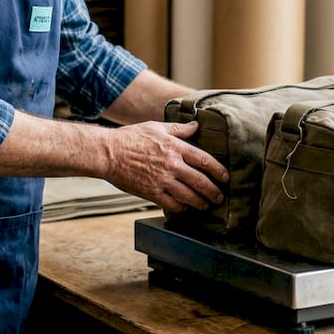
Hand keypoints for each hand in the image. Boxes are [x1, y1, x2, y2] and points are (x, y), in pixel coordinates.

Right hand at [103, 121, 228, 212]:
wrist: (108, 152)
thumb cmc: (131, 138)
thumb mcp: (156, 127)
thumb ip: (178, 129)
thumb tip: (195, 126)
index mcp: (175, 147)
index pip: (205, 160)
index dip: (218, 171)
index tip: (225, 178)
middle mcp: (172, 165)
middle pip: (200, 181)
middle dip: (213, 191)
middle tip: (219, 197)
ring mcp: (162, 180)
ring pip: (189, 196)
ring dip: (200, 202)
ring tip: (205, 205)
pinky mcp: (151, 192)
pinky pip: (171, 204)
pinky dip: (181, 208)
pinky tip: (184, 208)